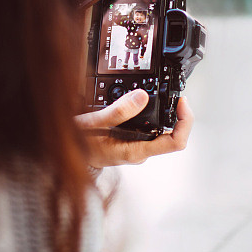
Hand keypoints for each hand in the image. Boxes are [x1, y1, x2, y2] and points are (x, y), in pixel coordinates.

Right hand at [75, 89, 193, 167]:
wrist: (65, 155)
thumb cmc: (78, 144)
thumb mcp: (94, 124)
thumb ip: (118, 112)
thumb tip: (142, 97)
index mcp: (136, 151)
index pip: (176, 143)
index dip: (185, 122)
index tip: (182, 103)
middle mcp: (141, 152)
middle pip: (173, 135)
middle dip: (178, 114)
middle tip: (176, 96)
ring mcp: (137, 148)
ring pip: (162, 132)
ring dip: (167, 114)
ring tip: (165, 96)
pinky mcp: (132, 142)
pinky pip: (150, 130)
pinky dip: (153, 116)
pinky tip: (147, 104)